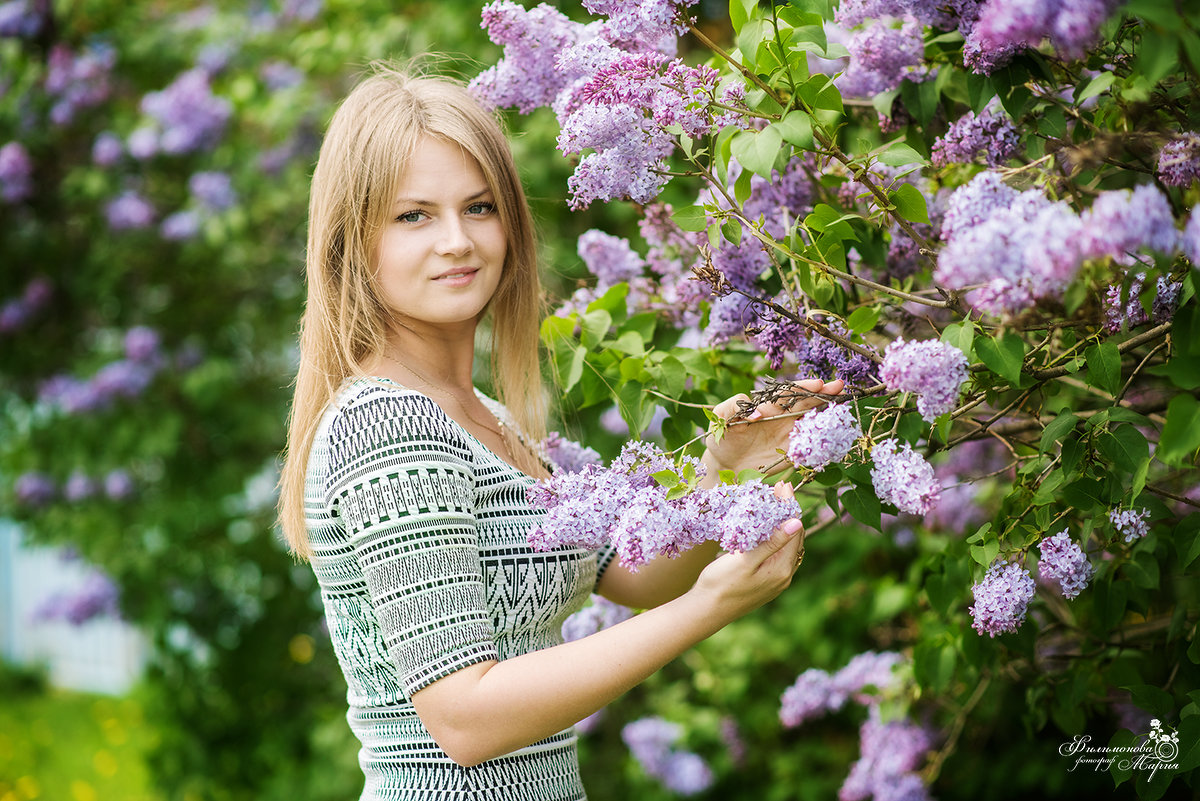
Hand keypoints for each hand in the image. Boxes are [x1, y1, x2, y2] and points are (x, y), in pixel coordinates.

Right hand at [691, 482, 804, 620]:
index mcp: (782, 569)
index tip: (783, 484)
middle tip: (777, 488)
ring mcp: (775, 579)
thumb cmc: (721, 584)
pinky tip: (762, 528)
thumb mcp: (745, 561)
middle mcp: (784, 575)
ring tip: (771, 502)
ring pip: (784, 545)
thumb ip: (772, 542)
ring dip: (779, 523)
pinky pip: (775, 553)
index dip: (789, 505)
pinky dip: (772, 536)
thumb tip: (796, 522)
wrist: (705, 611)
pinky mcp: (764, 581)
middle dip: (786, 511)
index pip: (794, 529)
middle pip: (792, 536)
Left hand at [701, 378, 844, 478]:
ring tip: (843, 404)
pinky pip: (810, 443)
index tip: (817, 384)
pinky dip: (823, 437)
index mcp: (768, 405)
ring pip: (812, 420)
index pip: (788, 393)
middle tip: (839, 386)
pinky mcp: (792, 452)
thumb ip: (731, 406)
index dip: (803, 387)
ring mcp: (789, 434)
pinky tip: (836, 430)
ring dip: (827, 412)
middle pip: (806, 402)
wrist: (723, 466)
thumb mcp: (719, 418)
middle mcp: (782, 417)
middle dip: (823, 393)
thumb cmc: (720, 438)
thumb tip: (754, 410)